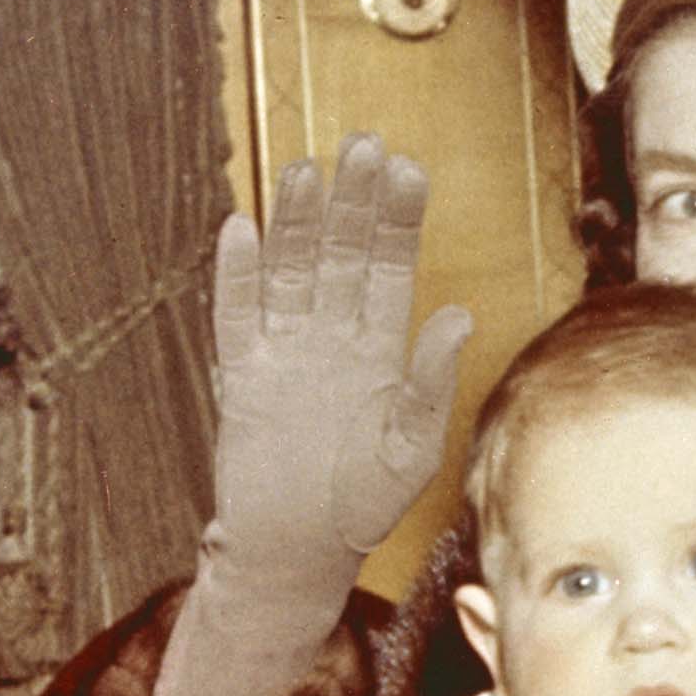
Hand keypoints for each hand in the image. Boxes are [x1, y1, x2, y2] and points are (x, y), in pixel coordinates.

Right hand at [206, 138, 477, 586]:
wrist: (296, 552)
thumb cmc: (363, 504)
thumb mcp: (412, 449)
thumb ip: (431, 382)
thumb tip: (459, 314)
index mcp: (379, 348)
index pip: (389, 267)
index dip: (397, 218)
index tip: (407, 167)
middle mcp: (332, 338)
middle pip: (339, 253)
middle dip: (350, 201)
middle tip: (360, 143)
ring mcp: (284, 353)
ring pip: (289, 271)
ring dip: (295, 222)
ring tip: (304, 169)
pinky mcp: (242, 377)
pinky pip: (237, 317)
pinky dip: (237, 277)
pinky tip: (241, 228)